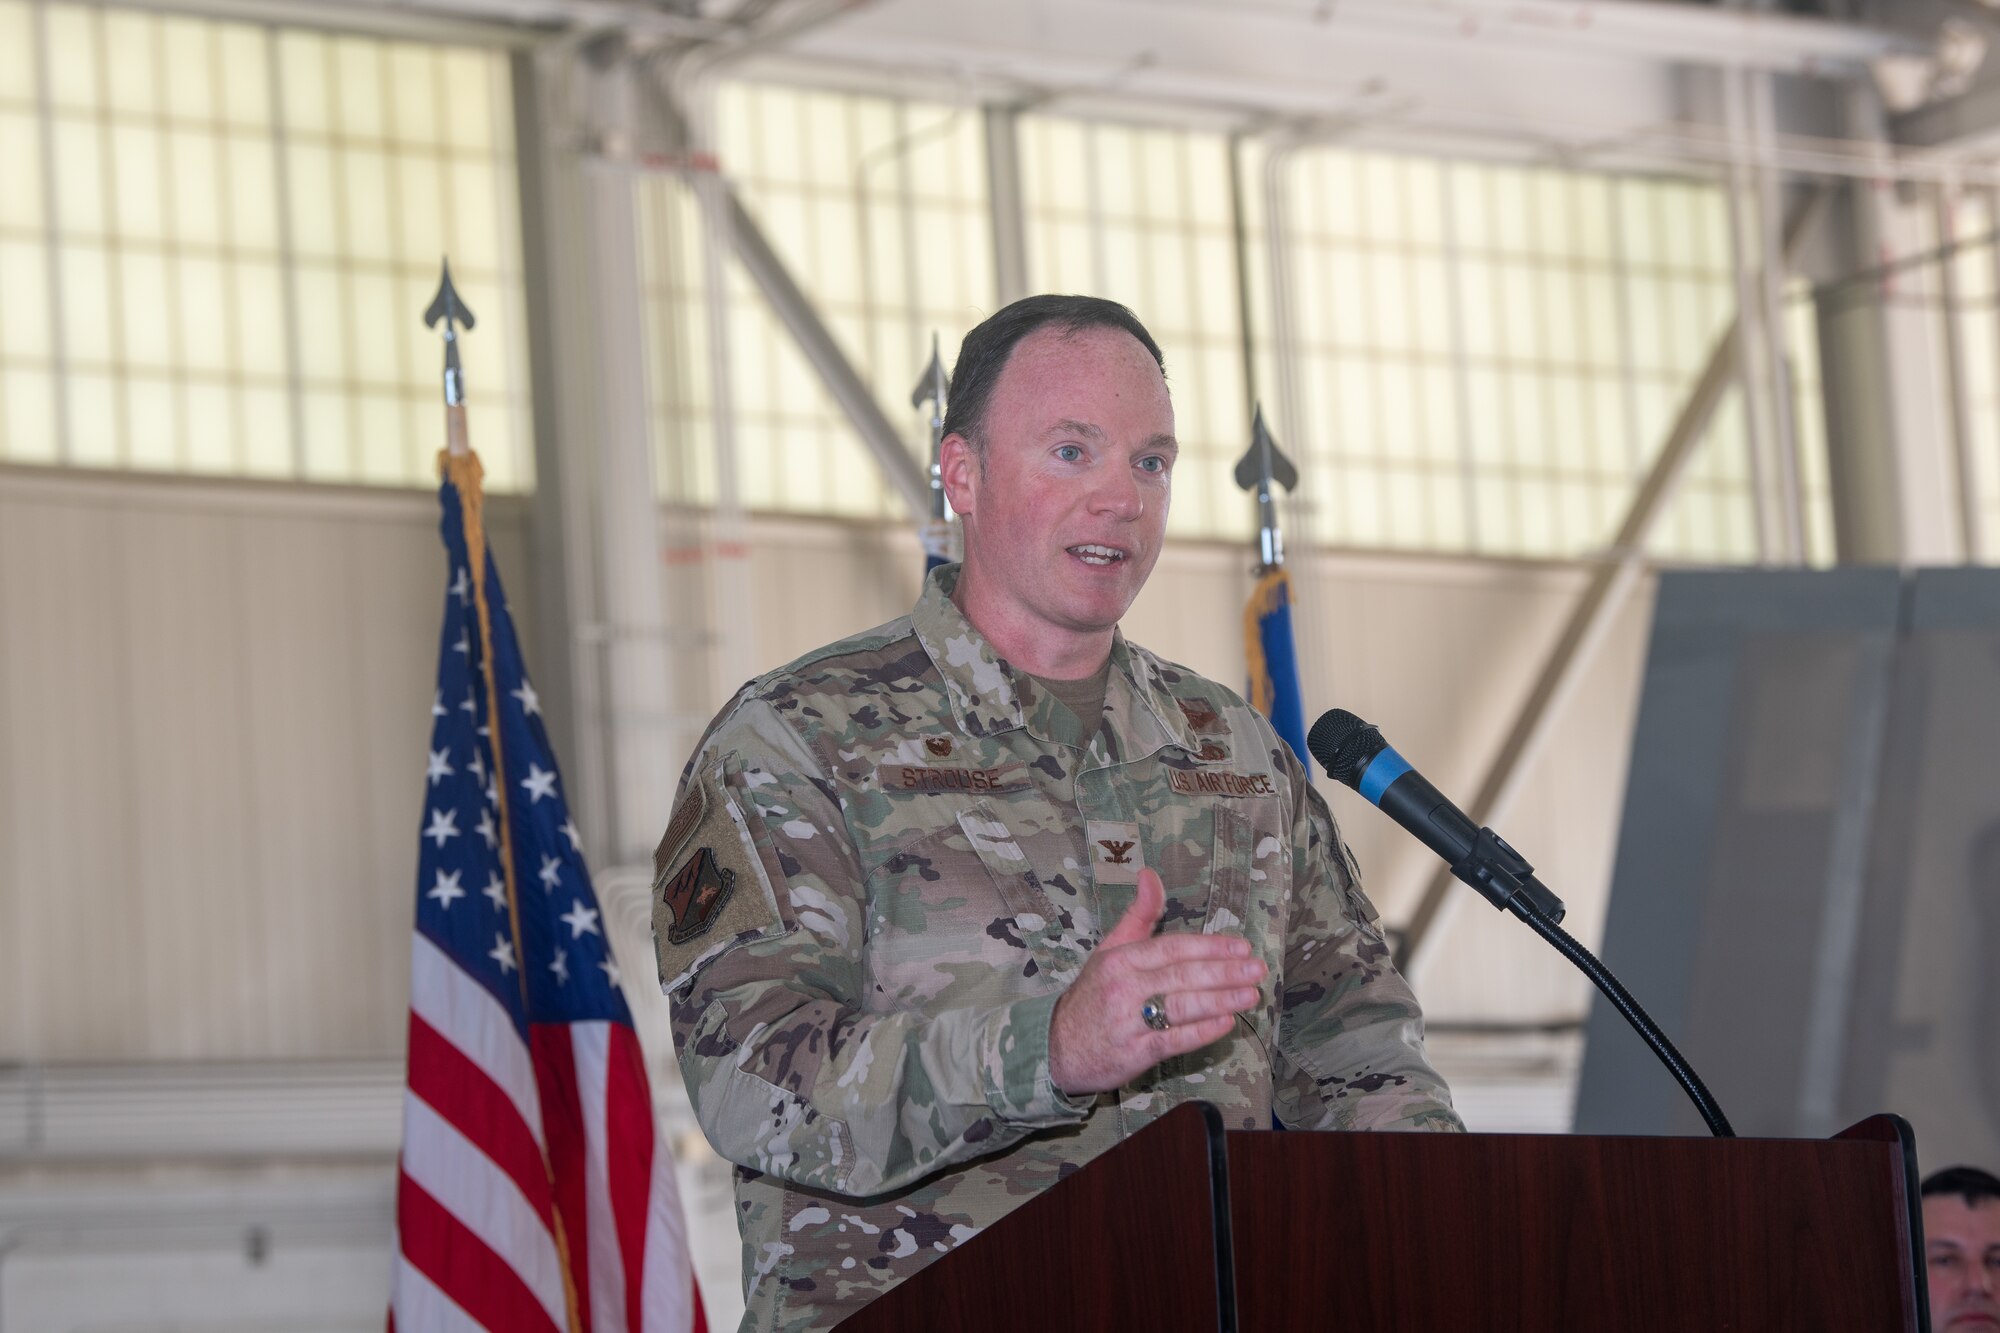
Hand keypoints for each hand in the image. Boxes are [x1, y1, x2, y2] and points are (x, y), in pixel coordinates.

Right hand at [1047, 868, 1266, 1095]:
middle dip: (1224, 972)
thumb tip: (1150, 874)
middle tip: (1257, 969)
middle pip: (1182, 976)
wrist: (1058, 1047)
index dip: (1209, 946)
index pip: (1172, 948)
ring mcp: (1129, 1022)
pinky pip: (1174, 1041)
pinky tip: (1226, 1024)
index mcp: (1120, 959)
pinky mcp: (1135, 1053)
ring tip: (1251, 994)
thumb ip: (1139, 914)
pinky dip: (1202, 1032)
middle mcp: (1124, 988)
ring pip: (1182, 1007)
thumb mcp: (1110, 950)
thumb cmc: (1093, 995)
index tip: (1241, 947)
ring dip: (1221, 1000)